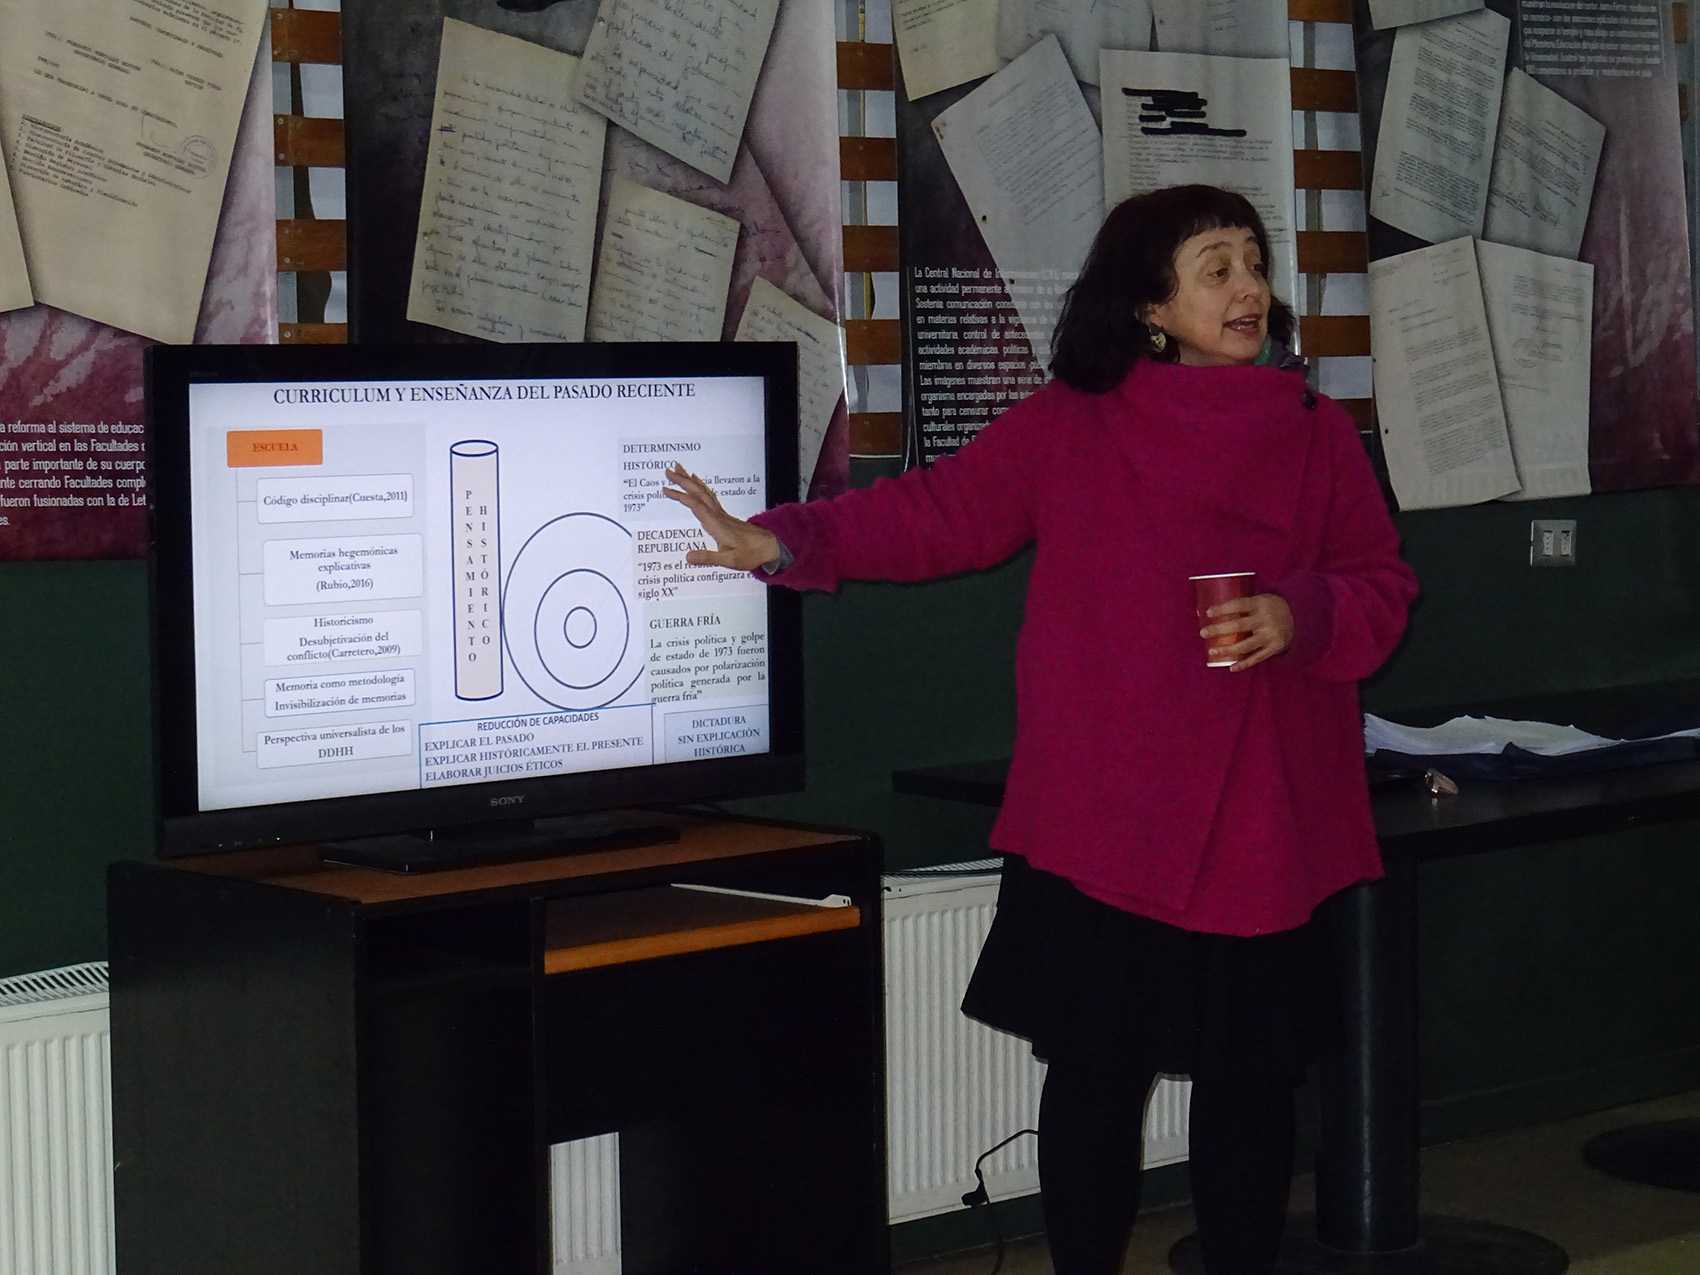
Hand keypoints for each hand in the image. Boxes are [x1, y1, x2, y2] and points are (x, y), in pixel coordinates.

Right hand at [661, 464, 781, 571]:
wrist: (770, 547)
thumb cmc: (751, 554)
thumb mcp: (730, 560)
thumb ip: (708, 558)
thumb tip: (687, 557)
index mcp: (717, 524)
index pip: (696, 506)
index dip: (680, 496)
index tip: (666, 489)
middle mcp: (718, 515)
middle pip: (698, 493)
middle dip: (682, 481)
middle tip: (668, 471)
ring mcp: (721, 514)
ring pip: (704, 492)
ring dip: (690, 481)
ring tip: (678, 470)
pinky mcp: (724, 516)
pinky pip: (709, 497)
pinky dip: (700, 487)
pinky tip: (696, 483)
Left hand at [1200, 593, 1293, 671]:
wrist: (1298, 615)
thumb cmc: (1269, 607)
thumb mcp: (1260, 600)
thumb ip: (1243, 606)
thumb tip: (1210, 613)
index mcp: (1261, 603)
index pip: (1239, 605)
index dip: (1223, 609)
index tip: (1208, 613)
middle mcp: (1266, 619)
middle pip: (1239, 625)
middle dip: (1219, 630)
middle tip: (1203, 633)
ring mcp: (1271, 635)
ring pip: (1245, 645)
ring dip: (1227, 649)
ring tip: (1212, 651)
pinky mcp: (1276, 647)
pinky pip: (1257, 658)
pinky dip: (1244, 664)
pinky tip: (1231, 667)